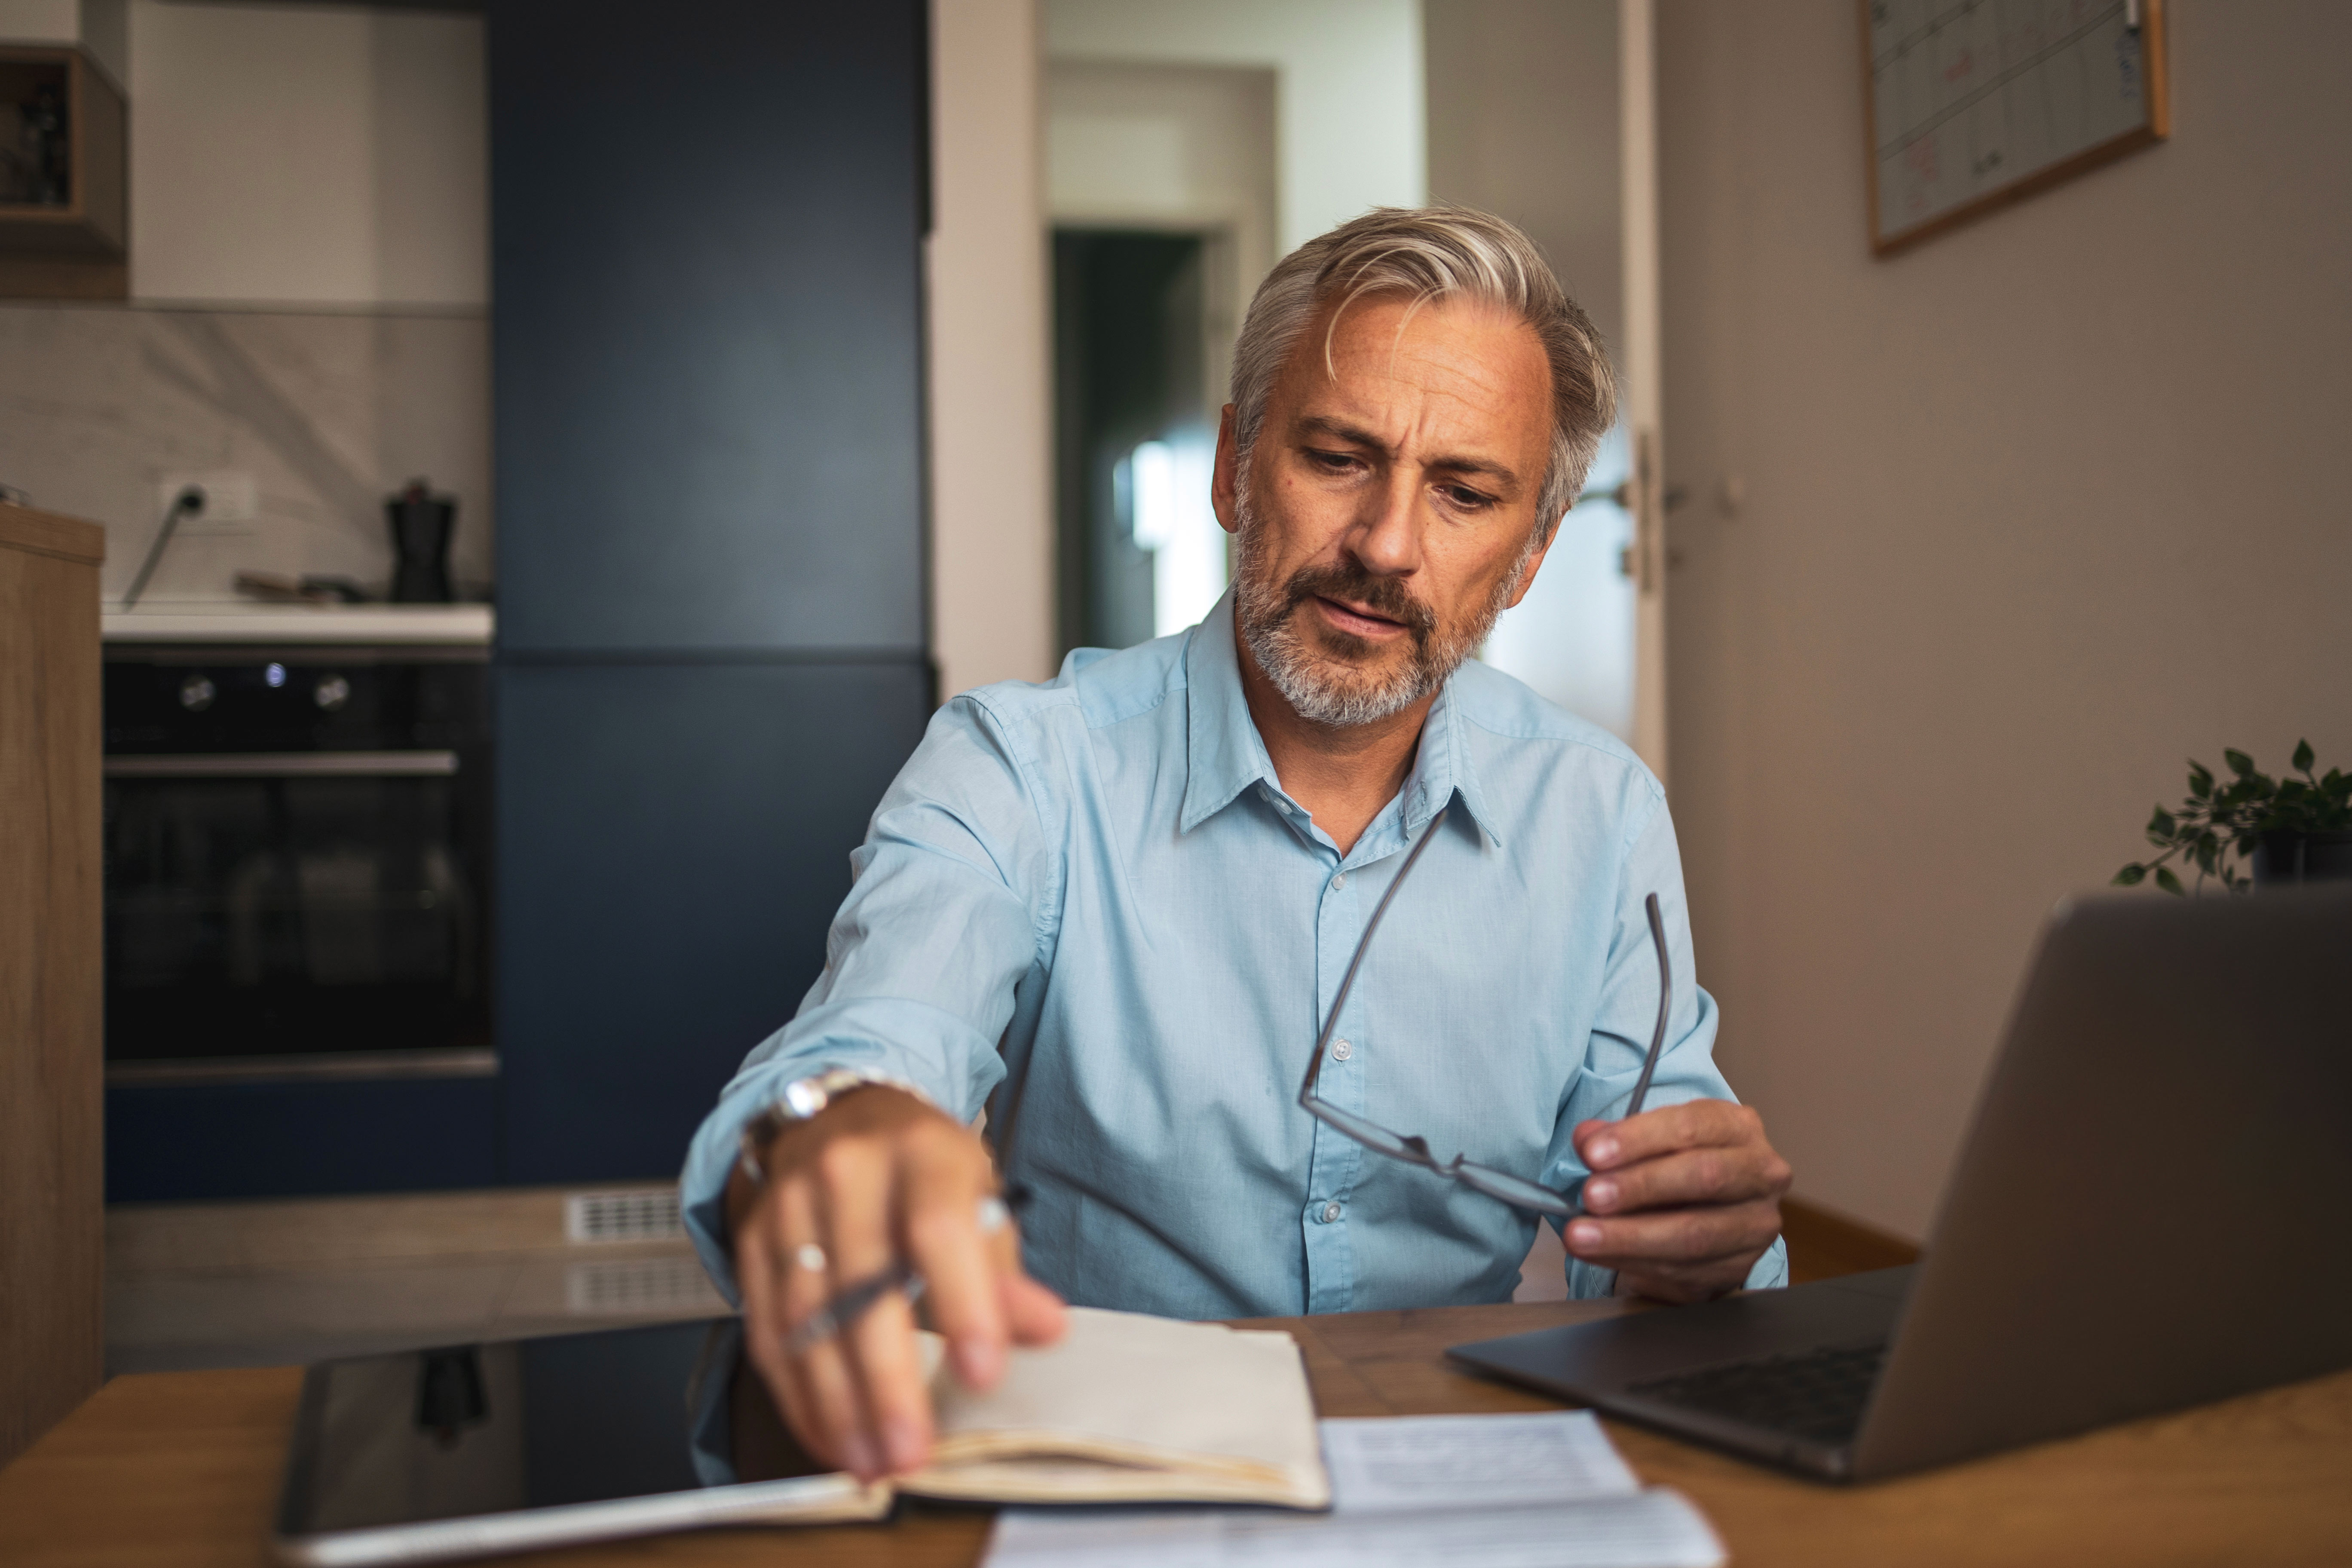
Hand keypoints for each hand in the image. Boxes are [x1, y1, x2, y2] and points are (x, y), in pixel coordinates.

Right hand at [725, 1086, 1066, 1480]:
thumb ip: (1005, 1270)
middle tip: (911, 1454)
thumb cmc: (925, 1173)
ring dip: (838, 1404)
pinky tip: (830, 1438)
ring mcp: (790, 1206)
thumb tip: (1044, 1328)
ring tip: (872, 1464)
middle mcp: (848, 1171)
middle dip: (887, 1381)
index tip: (982, 1375)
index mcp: (922, 1150)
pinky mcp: (752, 1244)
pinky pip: (769, 1332)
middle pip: (862, 1285)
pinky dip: (798, 1396)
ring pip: (807, 1319)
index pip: (939, 1227)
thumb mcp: (979, 1198)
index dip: (962, 1303)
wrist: (842, 1120)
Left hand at [1564, 1100, 1790, 1302]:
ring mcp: (1756, 1225)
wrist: (1713, 1206)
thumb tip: (1586, 1139)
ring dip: (1630, 1238)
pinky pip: (1685, 1273)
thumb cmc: (1678, 1161)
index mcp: (1738, 1127)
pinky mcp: (1740, 1268)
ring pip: (1696, 1236)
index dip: (1638, 1140)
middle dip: (1640, 1187)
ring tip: (1582, 1236)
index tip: (1592, 1153)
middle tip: (1591, 1197)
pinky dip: (1635, 1264)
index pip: (1691, 1126)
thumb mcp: (1653, 1136)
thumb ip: (1618, 1136)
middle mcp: (1761, 1174)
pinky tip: (1601, 1255)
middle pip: (1705, 1177)